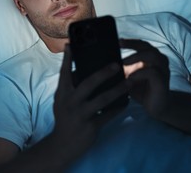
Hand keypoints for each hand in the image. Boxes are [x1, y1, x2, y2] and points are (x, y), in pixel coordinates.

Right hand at [52, 44, 129, 161]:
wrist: (62, 146)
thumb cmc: (64, 118)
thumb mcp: (61, 101)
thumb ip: (68, 87)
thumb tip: (78, 70)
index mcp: (62, 93)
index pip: (64, 72)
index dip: (68, 58)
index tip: (71, 44)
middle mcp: (71, 102)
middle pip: (88, 83)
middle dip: (103, 73)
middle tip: (117, 65)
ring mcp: (81, 114)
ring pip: (103, 99)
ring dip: (118, 90)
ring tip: (129, 83)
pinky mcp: (91, 126)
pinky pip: (108, 115)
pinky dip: (119, 108)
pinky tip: (127, 101)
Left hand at [120, 39, 169, 117]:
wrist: (157, 108)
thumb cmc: (142, 91)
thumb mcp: (129, 77)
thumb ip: (122, 68)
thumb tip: (104, 62)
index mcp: (151, 58)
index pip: (141, 44)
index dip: (130, 41)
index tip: (117, 41)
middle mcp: (159, 61)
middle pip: (147, 46)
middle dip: (132, 45)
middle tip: (119, 46)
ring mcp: (163, 71)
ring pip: (153, 55)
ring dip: (136, 57)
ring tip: (123, 62)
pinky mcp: (163, 82)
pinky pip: (153, 72)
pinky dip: (140, 73)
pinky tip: (130, 78)